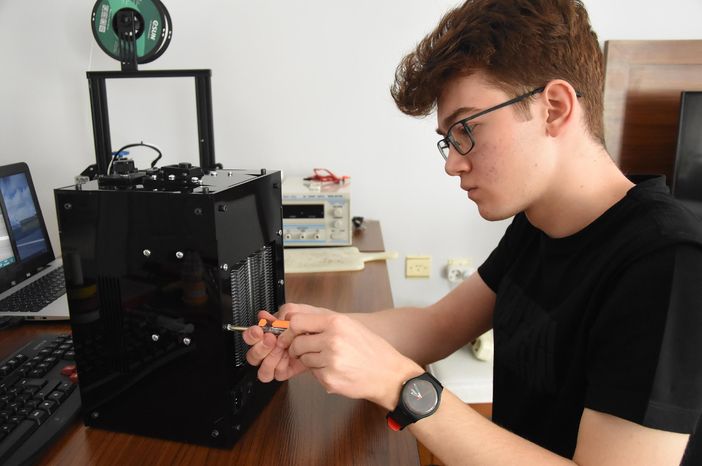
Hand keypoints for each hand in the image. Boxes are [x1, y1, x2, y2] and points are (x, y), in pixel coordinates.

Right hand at [242, 303, 331, 381]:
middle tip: (271, 339)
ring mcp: (279, 360)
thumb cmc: (321, 323)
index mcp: (271, 331)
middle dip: (260, 347)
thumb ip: (285, 313)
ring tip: (281, 349)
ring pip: (262, 368)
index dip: (252, 335)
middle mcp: (272, 347)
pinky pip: (276, 374)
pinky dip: (279, 368)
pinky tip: (287, 359)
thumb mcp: (304, 312)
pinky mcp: (287, 370)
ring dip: (269, 358)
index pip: (252, 336)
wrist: (337, 336)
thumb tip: (265, 316)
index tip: (259, 330)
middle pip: (253, 355)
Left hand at [279, 312, 423, 409]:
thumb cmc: (371, 350)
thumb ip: (324, 323)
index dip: (291, 330)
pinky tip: (337, 370)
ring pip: (304, 360)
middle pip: (297, 343)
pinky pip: (313, 374)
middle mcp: (332, 340)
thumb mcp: (350, 326)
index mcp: (336, 323)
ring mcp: (330, 361)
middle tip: (310, 350)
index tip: (290, 335)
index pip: (297, 321)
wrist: (389, 374)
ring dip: (312, 361)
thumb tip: (296, 323)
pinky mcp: (329, 380)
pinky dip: (321, 373)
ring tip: (331, 360)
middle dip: (299, 348)